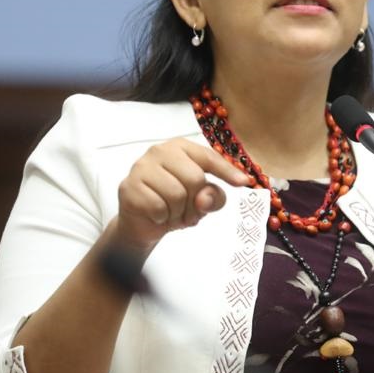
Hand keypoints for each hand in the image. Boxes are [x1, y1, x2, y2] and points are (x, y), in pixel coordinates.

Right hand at [112, 138, 250, 251]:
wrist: (141, 224)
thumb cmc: (173, 205)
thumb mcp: (201, 201)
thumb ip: (213, 197)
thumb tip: (204, 197)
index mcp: (180, 147)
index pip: (208, 157)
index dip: (227, 171)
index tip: (244, 183)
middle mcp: (159, 151)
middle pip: (194, 178)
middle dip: (195, 203)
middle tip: (188, 213)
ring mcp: (141, 167)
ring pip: (176, 194)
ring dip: (178, 213)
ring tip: (173, 215)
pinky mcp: (129, 186)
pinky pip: (158, 207)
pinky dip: (163, 218)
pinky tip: (157, 215)